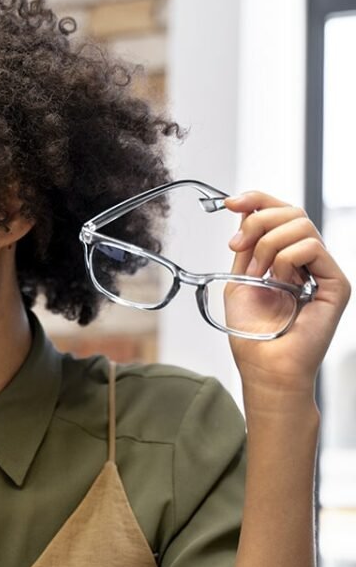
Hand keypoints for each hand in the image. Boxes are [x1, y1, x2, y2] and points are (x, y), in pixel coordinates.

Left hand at [224, 191, 350, 401]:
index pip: (281, 213)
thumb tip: (245, 212)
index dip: (257, 200)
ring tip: (257, 274)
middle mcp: (308, 261)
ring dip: (268, 245)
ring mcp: (323, 270)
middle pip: (292, 211)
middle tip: (236, 247)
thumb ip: (246, 247)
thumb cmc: (252, 334)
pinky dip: (286, 259)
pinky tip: (278, 280)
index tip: (230, 203)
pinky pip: (312, 247)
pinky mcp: (336, 283)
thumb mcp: (240, 280)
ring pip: (301, 225)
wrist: (264, 366)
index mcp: (286, 258)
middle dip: (257, 221)